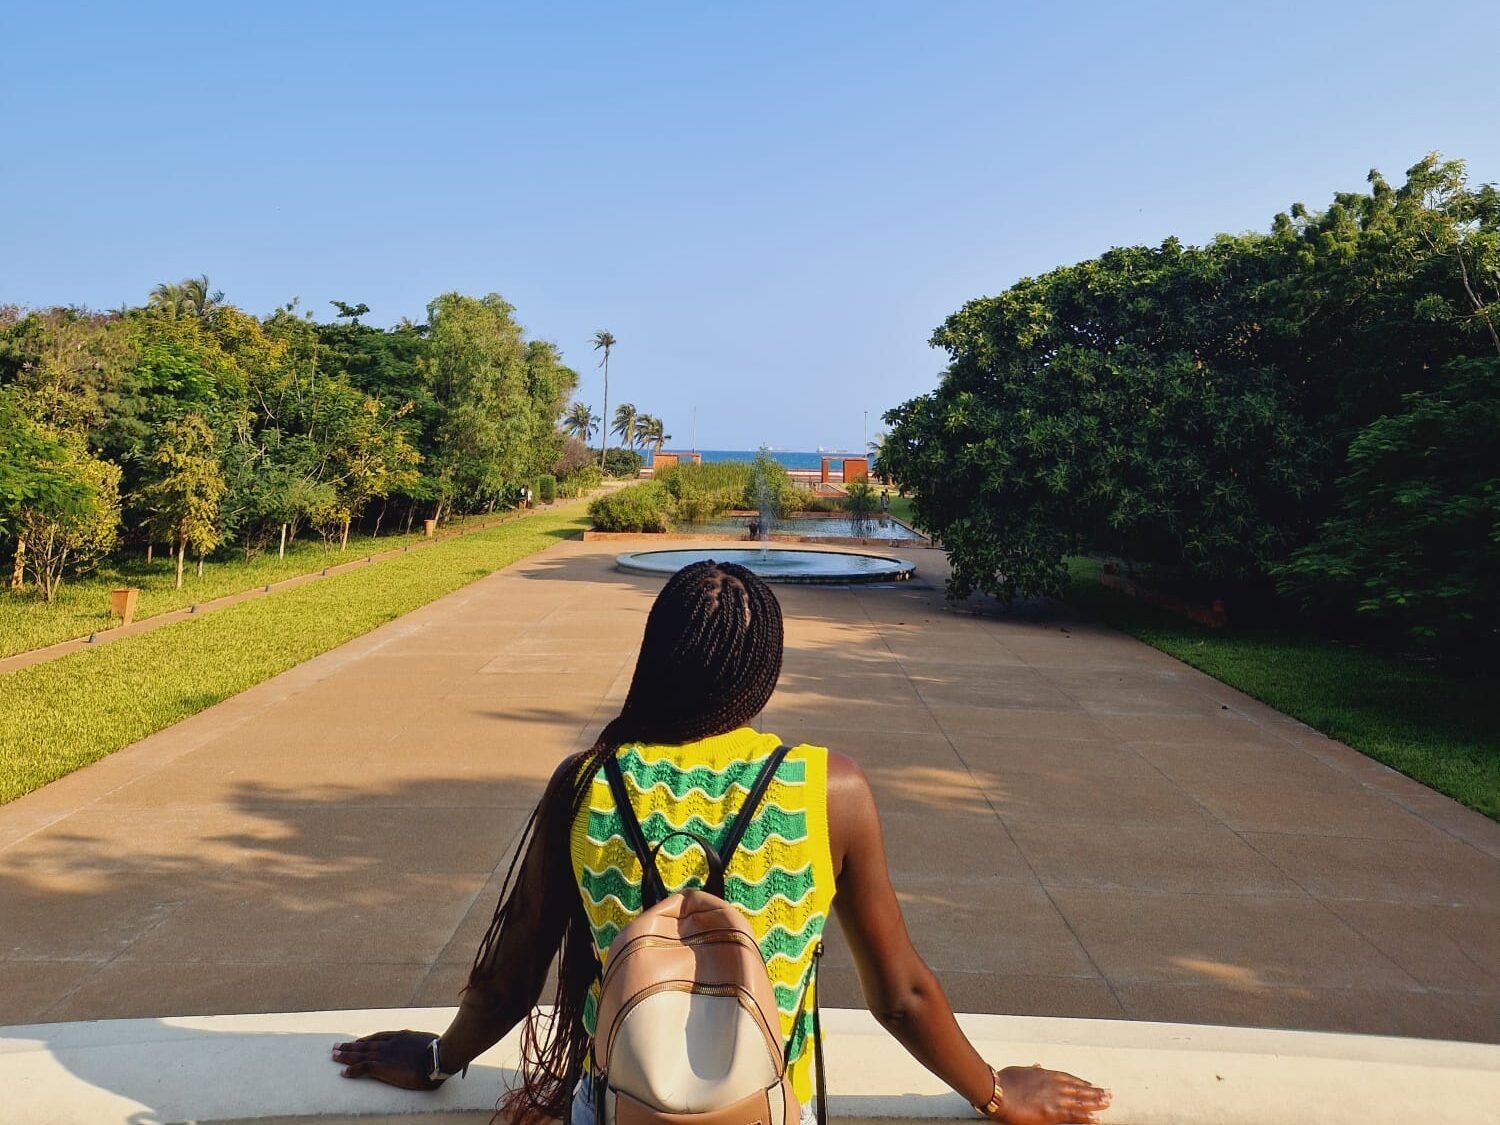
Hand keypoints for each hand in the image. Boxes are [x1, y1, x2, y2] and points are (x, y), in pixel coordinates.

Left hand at [331, 1029, 442, 1090]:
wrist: (437, 1058)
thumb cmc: (439, 1051)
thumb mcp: (429, 1043)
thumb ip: (421, 1045)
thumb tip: (427, 1048)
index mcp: (401, 1036)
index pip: (378, 1037)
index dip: (366, 1040)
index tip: (357, 1042)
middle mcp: (390, 1044)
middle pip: (365, 1045)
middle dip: (350, 1046)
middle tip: (336, 1046)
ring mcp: (385, 1055)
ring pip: (360, 1054)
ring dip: (345, 1055)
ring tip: (334, 1055)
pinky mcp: (383, 1067)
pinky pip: (363, 1068)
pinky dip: (352, 1070)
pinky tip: (343, 1073)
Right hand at [991, 1064, 1110, 1124]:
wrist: (998, 1092)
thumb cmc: (1004, 1081)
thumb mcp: (1019, 1071)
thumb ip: (1031, 1070)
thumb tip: (1037, 1065)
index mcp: (1046, 1075)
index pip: (1069, 1078)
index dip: (1082, 1083)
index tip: (1092, 1085)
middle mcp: (1054, 1085)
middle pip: (1079, 1089)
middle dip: (1095, 1092)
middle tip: (1109, 1093)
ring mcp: (1055, 1099)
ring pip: (1081, 1101)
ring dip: (1095, 1102)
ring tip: (1108, 1103)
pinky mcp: (1053, 1112)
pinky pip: (1073, 1115)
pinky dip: (1085, 1117)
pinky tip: (1096, 1118)